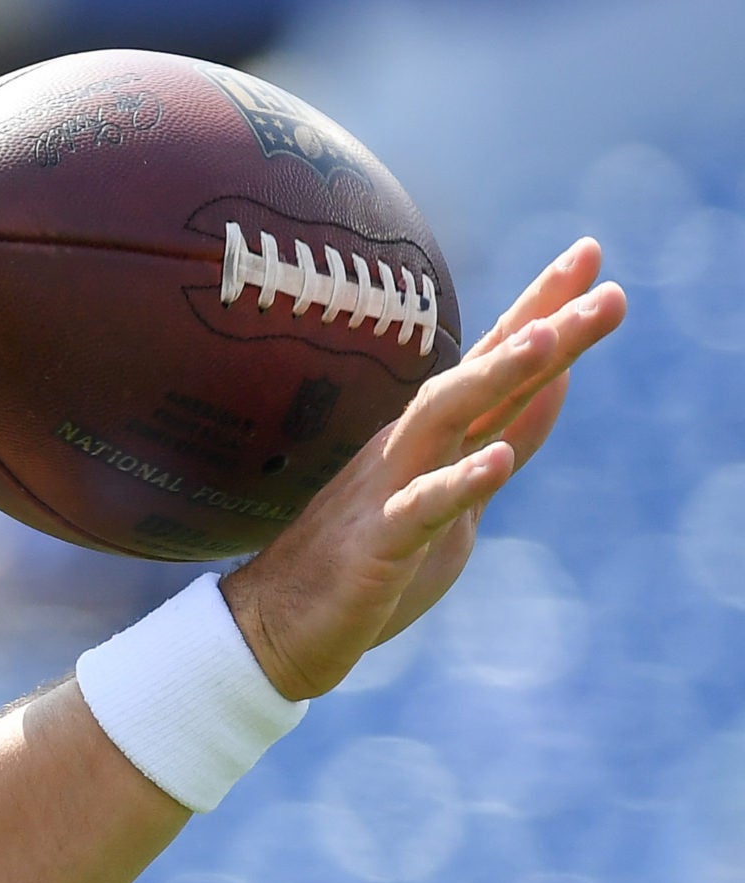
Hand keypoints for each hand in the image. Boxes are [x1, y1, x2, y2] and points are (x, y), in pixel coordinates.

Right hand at [220, 237, 625, 700]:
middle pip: (480, 375)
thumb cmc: (367, 563)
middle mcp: (409, 448)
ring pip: (446, 420)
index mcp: (432, 438)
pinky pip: (420, 507)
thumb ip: (506, 437)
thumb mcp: (457, 496)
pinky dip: (460, 483)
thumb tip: (561, 377)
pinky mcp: (374, 543)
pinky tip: (498, 460)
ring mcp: (387, 489)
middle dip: (543, 328)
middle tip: (607, 288)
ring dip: (497, 377)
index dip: (541, 306)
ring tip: (550, 339)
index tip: (590, 253)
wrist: (274, 630)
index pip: (494, 360)